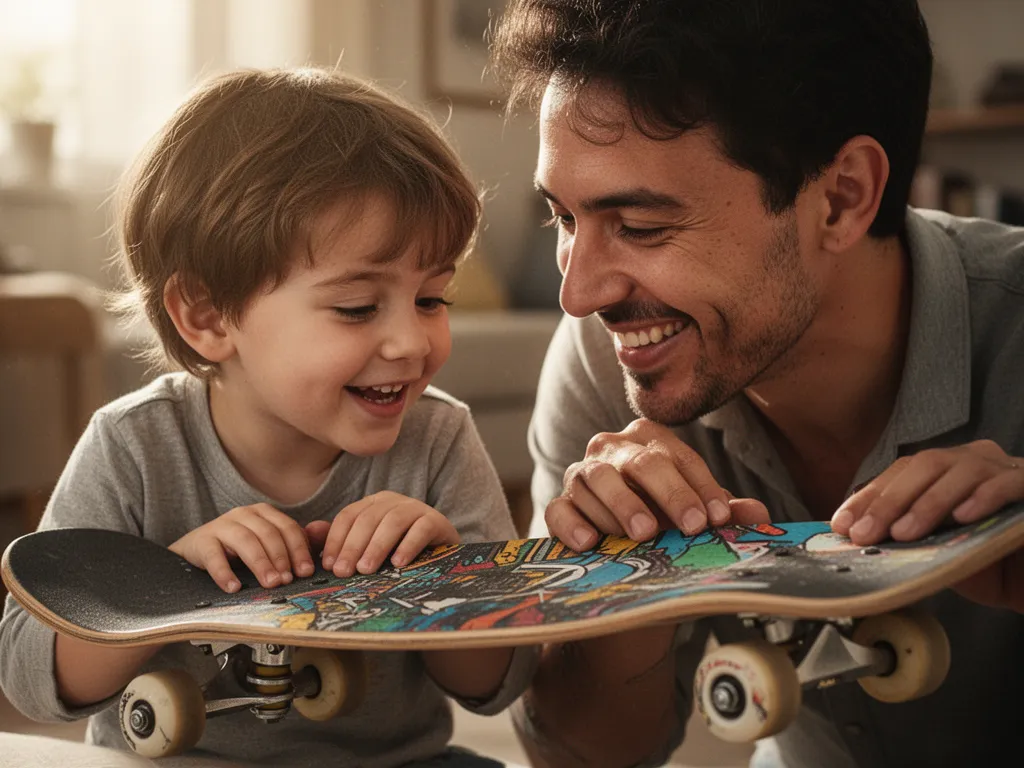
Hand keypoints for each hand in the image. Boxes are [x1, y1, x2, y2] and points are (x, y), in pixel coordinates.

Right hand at [169, 503, 313, 592]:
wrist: (197, 548)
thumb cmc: (239, 548)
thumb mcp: (267, 542)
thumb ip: (294, 541)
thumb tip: (324, 534)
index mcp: (264, 512)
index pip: (287, 528)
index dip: (298, 550)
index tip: (306, 572)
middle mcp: (244, 514)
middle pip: (268, 534)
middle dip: (281, 558)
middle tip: (288, 581)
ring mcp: (222, 524)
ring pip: (245, 541)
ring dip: (260, 564)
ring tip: (270, 584)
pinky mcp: (202, 540)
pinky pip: (214, 555)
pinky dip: (224, 572)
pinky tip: (234, 588)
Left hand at [305, 491, 458, 577]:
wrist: (441, 554)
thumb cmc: (397, 551)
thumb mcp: (367, 547)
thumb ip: (339, 539)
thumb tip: (309, 531)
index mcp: (373, 504)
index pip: (348, 516)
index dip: (335, 540)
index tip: (328, 565)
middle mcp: (393, 501)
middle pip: (367, 519)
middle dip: (353, 546)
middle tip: (344, 573)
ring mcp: (416, 508)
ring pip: (392, 522)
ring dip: (376, 546)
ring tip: (366, 570)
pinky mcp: (436, 520)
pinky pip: (421, 529)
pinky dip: (408, 545)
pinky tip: (398, 564)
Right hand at [547, 418, 768, 550]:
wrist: (620, 552)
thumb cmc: (662, 520)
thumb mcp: (695, 515)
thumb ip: (725, 513)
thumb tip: (760, 513)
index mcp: (648, 441)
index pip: (679, 457)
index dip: (702, 487)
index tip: (720, 518)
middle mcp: (612, 449)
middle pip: (640, 463)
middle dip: (670, 493)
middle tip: (691, 526)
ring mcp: (581, 474)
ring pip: (595, 479)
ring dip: (621, 505)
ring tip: (643, 533)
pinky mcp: (559, 504)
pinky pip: (559, 509)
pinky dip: (572, 524)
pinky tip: (590, 542)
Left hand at [831, 440, 1022, 543]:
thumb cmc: (992, 564)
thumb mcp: (940, 552)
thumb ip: (909, 540)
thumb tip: (859, 540)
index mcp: (948, 471)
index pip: (901, 473)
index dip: (869, 496)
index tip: (841, 524)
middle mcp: (975, 462)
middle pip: (926, 465)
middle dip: (889, 500)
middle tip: (865, 533)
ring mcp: (1007, 471)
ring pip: (963, 470)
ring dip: (929, 502)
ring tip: (904, 532)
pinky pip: (1008, 483)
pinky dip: (984, 497)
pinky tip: (964, 517)